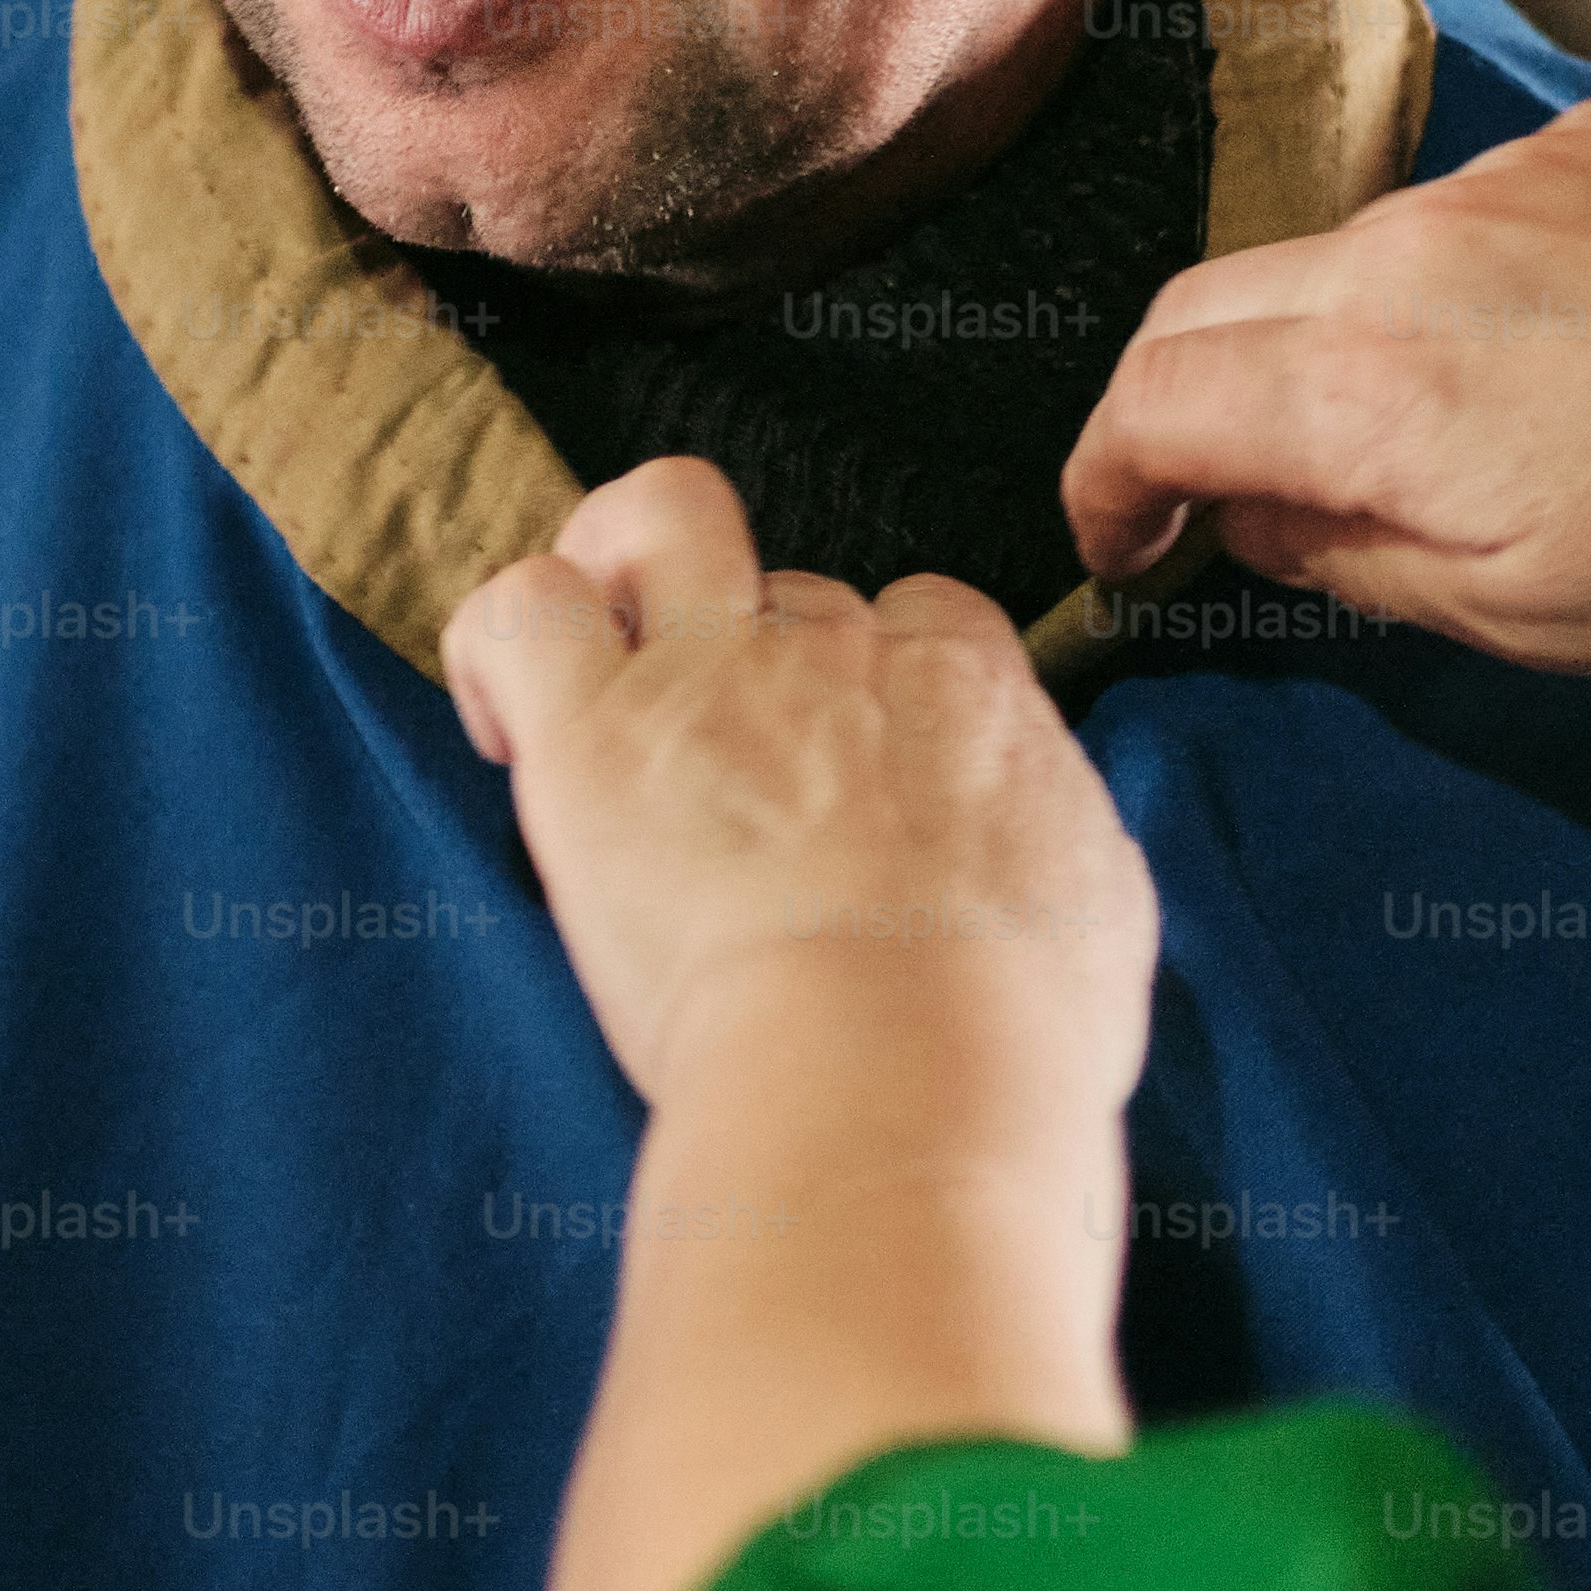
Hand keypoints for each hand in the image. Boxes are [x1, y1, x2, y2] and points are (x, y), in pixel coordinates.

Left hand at [445, 460, 1157, 1129]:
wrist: (904, 1071)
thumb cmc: (1010, 1038)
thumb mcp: (1094, 918)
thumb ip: (1052, 848)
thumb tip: (1037, 852)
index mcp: (970, 693)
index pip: (921, 617)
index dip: (872, 680)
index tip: (843, 769)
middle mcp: (844, 652)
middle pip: (787, 588)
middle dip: (754, 654)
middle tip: (722, 768)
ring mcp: (716, 673)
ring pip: (659, 519)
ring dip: (619, 571)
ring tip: (594, 673)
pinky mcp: (598, 731)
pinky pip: (523, 608)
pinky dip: (496, 646)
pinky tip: (507, 731)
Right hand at [1061, 92, 1590, 669]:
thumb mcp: (1525, 617)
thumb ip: (1347, 560)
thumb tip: (1245, 513)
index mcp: (1373, 388)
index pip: (1149, 404)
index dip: (1104, 484)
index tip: (1122, 544)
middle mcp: (1407, 252)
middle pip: (1203, 307)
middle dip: (1174, 407)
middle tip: (1208, 495)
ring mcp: (1500, 178)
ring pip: (1335, 256)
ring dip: (1328, 345)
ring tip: (1435, 437)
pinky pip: (1462, 207)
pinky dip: (1454, 287)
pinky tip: (1561, 357)